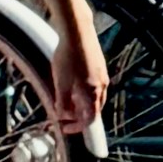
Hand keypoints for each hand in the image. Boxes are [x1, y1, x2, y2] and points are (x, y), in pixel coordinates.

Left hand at [42, 3, 100, 141]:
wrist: (77, 33)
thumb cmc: (68, 58)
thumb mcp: (60, 85)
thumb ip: (62, 104)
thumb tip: (62, 116)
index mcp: (93, 93)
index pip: (90, 119)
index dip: (77, 127)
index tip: (64, 128)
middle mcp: (101, 85)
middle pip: (94, 109)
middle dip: (78, 116)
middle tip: (62, 116)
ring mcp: (102, 75)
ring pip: (94, 97)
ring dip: (80, 104)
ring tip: (64, 101)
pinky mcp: (99, 66)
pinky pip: (94, 86)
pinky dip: (83, 92)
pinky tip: (71, 86)